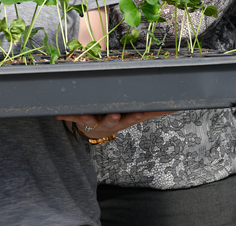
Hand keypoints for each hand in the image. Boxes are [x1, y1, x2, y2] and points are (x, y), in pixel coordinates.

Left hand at [56, 111, 170, 139]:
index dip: (136, 116)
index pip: (132, 118)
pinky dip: (65, 115)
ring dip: (90, 120)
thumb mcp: (134, 114)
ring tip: (89, 117)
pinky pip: (72, 117)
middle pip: (113, 122)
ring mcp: (94, 123)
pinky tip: (58, 113)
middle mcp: (109, 124)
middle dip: (114, 119)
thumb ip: (154, 109)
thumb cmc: (118, 117)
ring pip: (93, 122)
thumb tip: (176, 105)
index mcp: (123, 119)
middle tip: (116, 115)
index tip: (140, 112)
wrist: (95, 130)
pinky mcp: (80, 120)